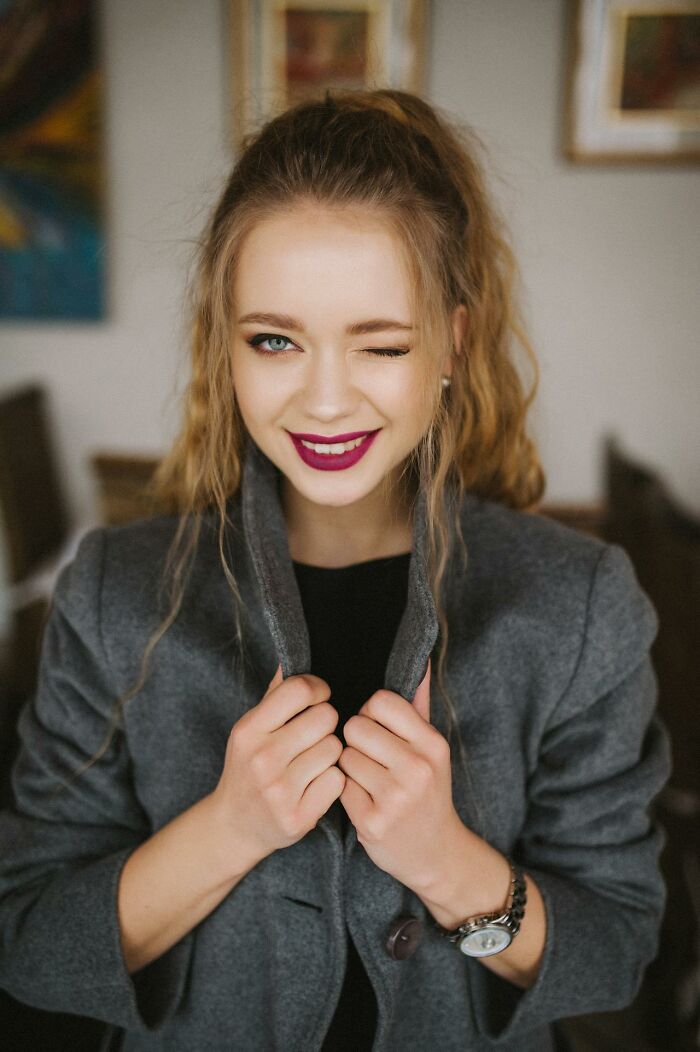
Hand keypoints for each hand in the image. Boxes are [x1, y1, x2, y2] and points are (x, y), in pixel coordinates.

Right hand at [212, 664, 345, 863]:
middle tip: (315, 734)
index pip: (299, 690)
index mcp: (249, 730)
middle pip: (325, 717)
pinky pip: (338, 781)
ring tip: (313, 760)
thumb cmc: (249, 767)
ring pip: (335, 749)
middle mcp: (262, 759)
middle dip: (326, 723)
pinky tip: (316, 784)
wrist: (235, 825)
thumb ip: (275, 693)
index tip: (319, 697)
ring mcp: (279, 791)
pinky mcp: (298, 818)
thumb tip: (292, 655)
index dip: (318, 689)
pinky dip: (333, 781)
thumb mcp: (251, 728)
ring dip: (331, 752)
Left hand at [337, 658, 461, 891]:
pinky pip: (338, 785)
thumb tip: (419, 658)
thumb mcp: (431, 748)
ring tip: (366, 777)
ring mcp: (395, 797)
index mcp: (432, 743)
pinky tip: (361, 798)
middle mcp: (417, 768)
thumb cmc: (428, 790)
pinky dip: (344, 789)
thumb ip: (419, 703)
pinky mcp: (372, 822)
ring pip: (343, 755)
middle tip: (368, 755)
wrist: (436, 852)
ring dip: (348, 765)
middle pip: (356, 726)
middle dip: (355, 739)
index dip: (369, 711)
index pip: (380, 701)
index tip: (374, 726)